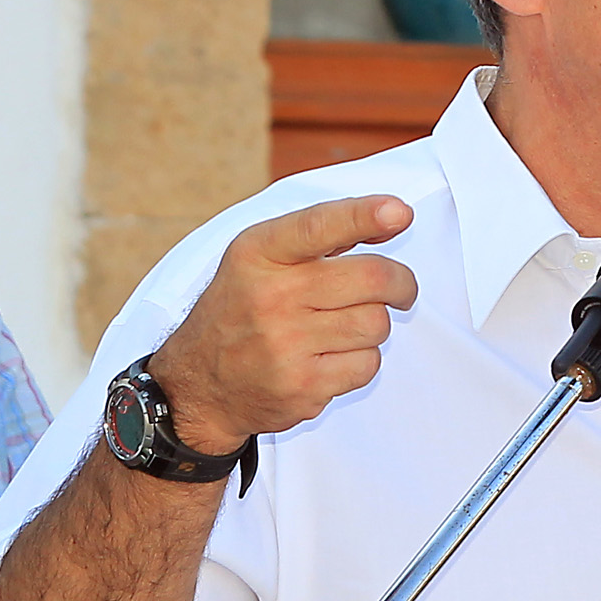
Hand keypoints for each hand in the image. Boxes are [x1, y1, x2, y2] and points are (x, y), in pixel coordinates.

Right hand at [148, 197, 418, 453]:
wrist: (199, 386)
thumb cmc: (241, 311)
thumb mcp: (259, 259)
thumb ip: (318, 236)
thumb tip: (393, 217)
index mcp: (258, 253)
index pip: (319, 226)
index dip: (364, 216)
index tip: (399, 213)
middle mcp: (271, 296)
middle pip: (372, 278)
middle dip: (401, 283)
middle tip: (401, 290)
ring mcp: (286, 344)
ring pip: (376, 323)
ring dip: (374, 324)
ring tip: (346, 328)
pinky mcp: (303, 387)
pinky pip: (368, 364)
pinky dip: (362, 360)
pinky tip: (332, 357)